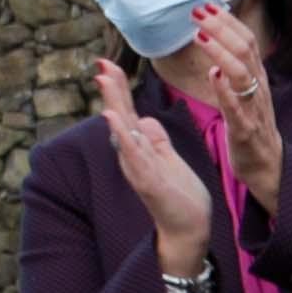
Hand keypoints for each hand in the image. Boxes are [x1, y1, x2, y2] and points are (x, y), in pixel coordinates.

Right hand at [92, 67, 215, 274]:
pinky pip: (133, 155)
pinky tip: (113, 119)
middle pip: (121, 116)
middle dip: (112, 89)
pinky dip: (122, 136)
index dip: (119, 88)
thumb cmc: (180, 196)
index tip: (109, 63)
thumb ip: (156, 139)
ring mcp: (139, 168)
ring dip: (113, 105)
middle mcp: (134, 156)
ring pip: (123, 131)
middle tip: (101, 63)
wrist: (190, 229)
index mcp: (141, 148)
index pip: (127, 112)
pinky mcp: (148, 182)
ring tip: (103, 80)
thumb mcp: (169, 159)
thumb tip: (144, 118)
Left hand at [189, 8, 277, 191]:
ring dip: (221, 52)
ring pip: (242, 73)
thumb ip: (236, 65)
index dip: (228, 20)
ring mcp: (253, 107)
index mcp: (257, 76)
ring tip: (200, 37)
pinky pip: (236, 107)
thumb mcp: (246, 89)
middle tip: (198, 12)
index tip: (207, 4)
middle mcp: (258, 87)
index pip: (247, 39)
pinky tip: (213, 76)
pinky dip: (225, 91)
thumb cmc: (251, 123)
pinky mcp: (244, 129)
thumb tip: (217, 37)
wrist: (267, 163)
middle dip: (221, 28)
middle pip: (245, 49)